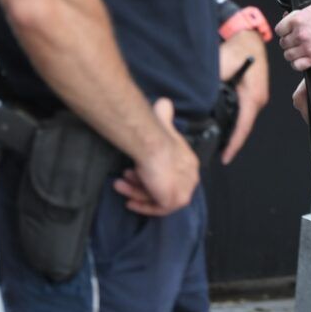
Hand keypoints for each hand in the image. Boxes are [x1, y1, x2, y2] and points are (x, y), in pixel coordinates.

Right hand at [112, 97, 199, 215]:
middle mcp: (190, 178)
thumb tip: (163, 102)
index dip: (151, 172)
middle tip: (125, 176)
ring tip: (120, 184)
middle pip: (163, 187)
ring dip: (136, 191)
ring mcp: (184, 191)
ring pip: (157, 198)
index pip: (171, 175)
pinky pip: (156, 208)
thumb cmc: (157, 135)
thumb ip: (165, 115)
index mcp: (189, 163)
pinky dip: (141, 204)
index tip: (135, 169)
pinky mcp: (174, 202)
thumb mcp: (163, 123)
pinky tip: (128, 198)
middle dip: (141, 183)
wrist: (155, 146)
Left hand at [218, 32, 269, 164]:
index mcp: (253, 95)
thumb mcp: (223, 63)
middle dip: (232, 142)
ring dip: (233, 133)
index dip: (233, 144)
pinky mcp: (252, 93)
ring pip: (244, 120)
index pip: (243, 126)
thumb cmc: (239, 47)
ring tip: (220, 146)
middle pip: (244, 127)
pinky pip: (243, 113)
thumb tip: (202, 98)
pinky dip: (235, 122)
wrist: (246, 35)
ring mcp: (257, 96)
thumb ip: (214, 82)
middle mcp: (258, 98)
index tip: (225, 157)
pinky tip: (224, 128)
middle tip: (217, 156)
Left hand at [276, 0, 310, 69]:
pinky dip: (298, 64)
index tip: (289, 33)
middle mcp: (300, 34)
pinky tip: (303, 59)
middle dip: (289, 42)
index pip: (279, 30)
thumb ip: (296, 17)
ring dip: (293, 54)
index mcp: (296, 20)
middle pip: (283, 43)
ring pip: (288, 55)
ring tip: (300, 50)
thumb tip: (286, 20)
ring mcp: (307, 47)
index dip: (284, 31)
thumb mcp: (310, 9)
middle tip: (297, 41)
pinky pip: (297, 65)